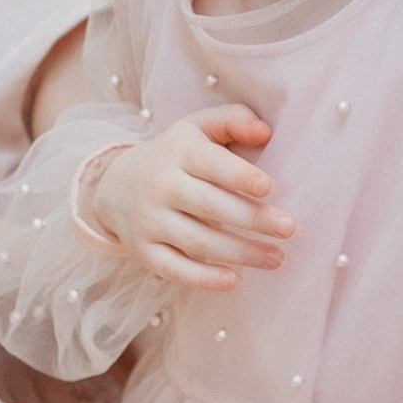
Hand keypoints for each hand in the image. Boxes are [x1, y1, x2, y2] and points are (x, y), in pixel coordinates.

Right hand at [91, 103, 293, 291]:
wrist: (113, 185)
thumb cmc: (174, 156)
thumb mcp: (197, 128)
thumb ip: (232, 120)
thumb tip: (265, 132)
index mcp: (179, 153)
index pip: (211, 164)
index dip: (240, 176)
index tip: (269, 187)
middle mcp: (162, 186)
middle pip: (211, 205)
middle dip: (252, 218)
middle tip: (289, 228)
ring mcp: (150, 220)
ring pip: (198, 240)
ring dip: (241, 252)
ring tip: (276, 258)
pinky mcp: (143, 251)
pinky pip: (174, 268)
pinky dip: (203, 278)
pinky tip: (233, 281)